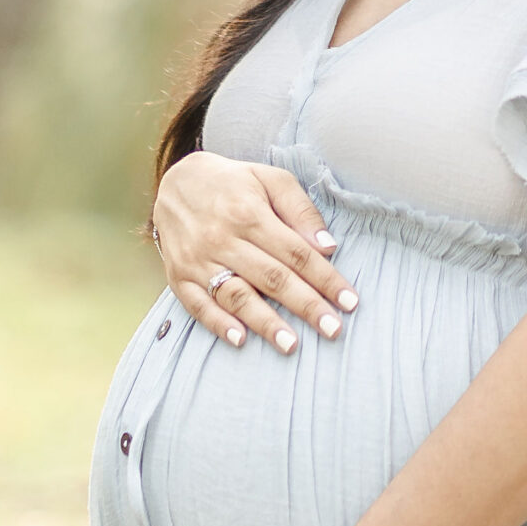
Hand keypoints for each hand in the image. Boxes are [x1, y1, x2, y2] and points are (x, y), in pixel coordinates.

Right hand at [152, 153, 359, 354]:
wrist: (177, 182)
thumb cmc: (234, 183)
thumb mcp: (270, 179)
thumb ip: (300, 210)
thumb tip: (327, 247)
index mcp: (250, 213)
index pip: (296, 253)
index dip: (325, 279)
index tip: (349, 302)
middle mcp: (223, 238)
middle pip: (272, 278)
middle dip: (305, 306)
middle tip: (333, 330)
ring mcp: (199, 259)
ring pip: (237, 296)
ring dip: (265, 323)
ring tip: (292, 345)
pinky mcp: (179, 276)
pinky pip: (198, 305)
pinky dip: (219, 323)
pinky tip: (241, 340)